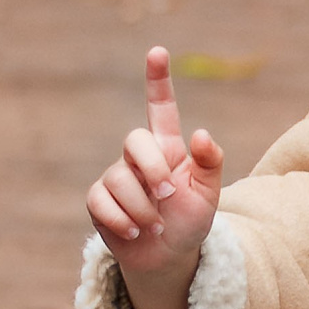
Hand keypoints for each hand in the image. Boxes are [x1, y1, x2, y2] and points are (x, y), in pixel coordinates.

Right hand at [84, 47, 225, 308]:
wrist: (168, 256)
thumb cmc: (189, 220)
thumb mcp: (209, 194)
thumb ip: (210, 163)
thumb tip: (202, 134)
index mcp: (168, 148)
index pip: (160, 107)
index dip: (157, 80)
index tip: (158, 51)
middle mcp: (138, 157)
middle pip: (134, 141)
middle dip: (152, 169)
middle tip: (168, 195)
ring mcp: (115, 177)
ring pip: (119, 179)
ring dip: (143, 208)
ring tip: (157, 224)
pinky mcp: (98, 201)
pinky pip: (101, 202)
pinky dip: (122, 221)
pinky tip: (135, 232)